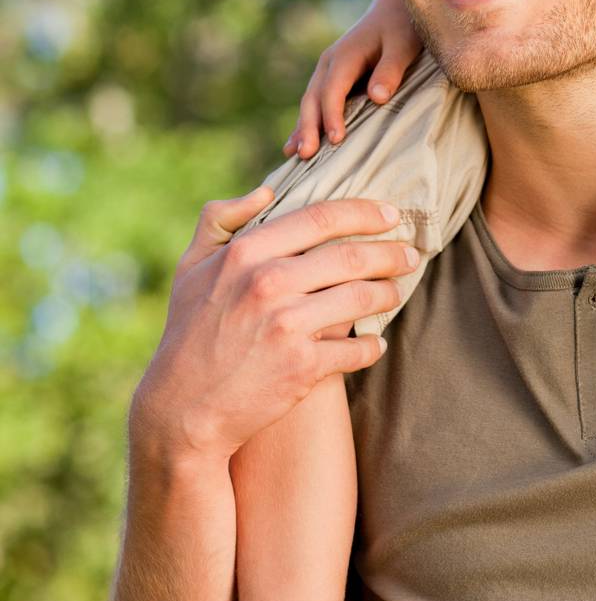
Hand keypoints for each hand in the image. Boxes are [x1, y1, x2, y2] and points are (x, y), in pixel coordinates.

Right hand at [132, 185, 419, 463]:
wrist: (180, 409)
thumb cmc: (187, 332)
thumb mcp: (190, 266)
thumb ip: (221, 219)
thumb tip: (266, 191)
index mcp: (245, 252)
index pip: (321, 218)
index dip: (364, 212)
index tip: (390, 215)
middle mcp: (269, 283)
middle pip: (351, 256)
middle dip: (390, 253)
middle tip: (409, 254)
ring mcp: (287, 326)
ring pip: (361, 299)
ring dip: (387, 293)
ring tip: (396, 291)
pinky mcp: (302, 367)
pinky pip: (355, 349)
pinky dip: (372, 345)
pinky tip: (376, 342)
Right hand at [284, 0, 423, 158]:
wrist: (394, 9)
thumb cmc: (401, 28)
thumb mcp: (403, 46)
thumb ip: (390, 71)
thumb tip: (377, 97)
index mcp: (345, 55)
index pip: (333, 90)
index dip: (332, 115)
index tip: (336, 139)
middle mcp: (329, 63)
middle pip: (314, 98)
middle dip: (308, 126)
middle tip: (305, 155)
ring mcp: (327, 71)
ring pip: (310, 101)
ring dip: (303, 127)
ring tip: (295, 155)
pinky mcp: (332, 79)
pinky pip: (315, 102)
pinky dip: (306, 122)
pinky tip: (295, 143)